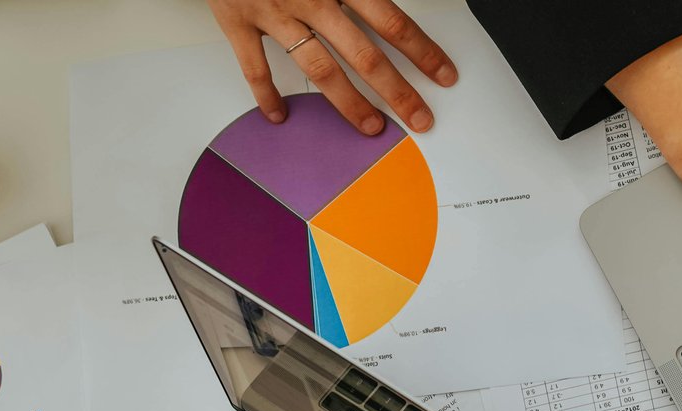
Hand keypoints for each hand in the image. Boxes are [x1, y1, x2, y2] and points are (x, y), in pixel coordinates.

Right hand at [207, 0, 455, 133]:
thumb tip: (392, 4)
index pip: (391, 22)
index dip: (421, 51)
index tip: (444, 75)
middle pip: (364, 55)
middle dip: (397, 92)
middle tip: (420, 118)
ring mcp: (274, 12)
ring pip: (319, 68)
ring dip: (349, 104)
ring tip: (371, 127)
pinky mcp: (238, 20)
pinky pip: (255, 65)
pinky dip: (266, 94)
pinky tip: (280, 115)